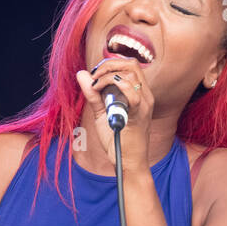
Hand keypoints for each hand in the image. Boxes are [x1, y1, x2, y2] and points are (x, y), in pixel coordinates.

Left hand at [75, 56, 155, 172]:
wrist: (127, 162)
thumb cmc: (117, 139)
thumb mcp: (101, 113)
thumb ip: (93, 94)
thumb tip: (81, 74)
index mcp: (139, 93)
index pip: (130, 65)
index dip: (110, 63)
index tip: (94, 75)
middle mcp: (145, 95)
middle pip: (132, 64)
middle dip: (108, 65)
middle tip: (93, 77)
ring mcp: (144, 104)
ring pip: (131, 74)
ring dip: (109, 75)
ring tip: (95, 86)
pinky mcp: (139, 115)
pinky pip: (133, 95)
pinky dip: (116, 86)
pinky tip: (101, 90)